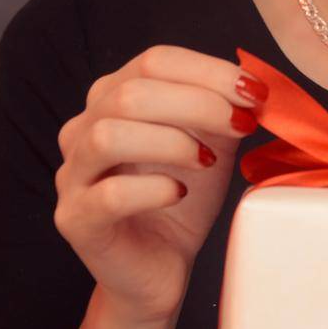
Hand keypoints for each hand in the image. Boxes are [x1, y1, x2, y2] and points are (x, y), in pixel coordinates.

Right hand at [53, 45, 265, 326]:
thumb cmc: (180, 200)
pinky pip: (110, 194)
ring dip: (171, 142)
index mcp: (112, 98)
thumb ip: (223, 111)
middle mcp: (82, 129)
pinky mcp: (75, 220)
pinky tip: (179, 193)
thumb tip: (254, 87)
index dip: (209, 71)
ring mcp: (72, 175)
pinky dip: (154, 189)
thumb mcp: (210, 144)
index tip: (255, 92)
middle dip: (198, 103)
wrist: (158, 268)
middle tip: (242, 124)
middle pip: (130, 92)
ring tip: (208, 161)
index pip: (155, 61)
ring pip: (108, 135)